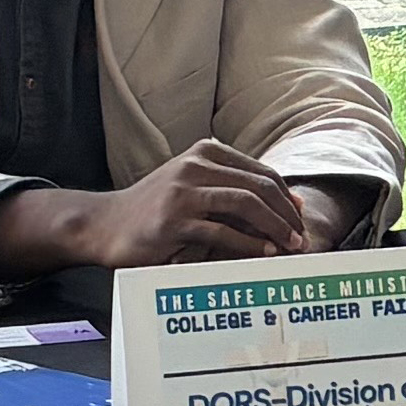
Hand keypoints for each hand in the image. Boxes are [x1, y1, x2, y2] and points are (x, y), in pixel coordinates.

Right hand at [0, 143, 310, 275]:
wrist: (105, 225)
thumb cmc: (155, 211)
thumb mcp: (195, 188)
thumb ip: (233, 190)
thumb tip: (289, 204)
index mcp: (206, 152)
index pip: (262, 172)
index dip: (286, 198)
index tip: (300, 221)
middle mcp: (196, 165)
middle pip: (259, 186)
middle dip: (286, 214)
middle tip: (300, 238)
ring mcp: (183, 191)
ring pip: (246, 203)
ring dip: (274, 227)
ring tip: (288, 246)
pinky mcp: (173, 220)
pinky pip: (222, 231)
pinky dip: (249, 243)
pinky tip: (263, 253)